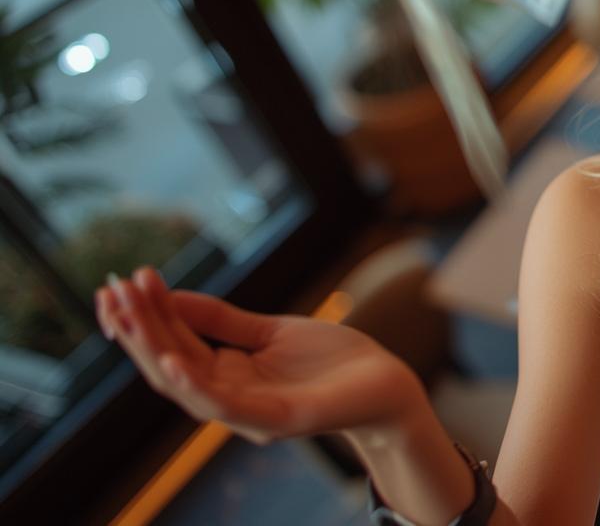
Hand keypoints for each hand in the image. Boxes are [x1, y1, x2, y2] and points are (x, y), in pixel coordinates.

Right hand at [96, 267, 425, 444]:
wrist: (386, 383)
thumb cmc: (331, 361)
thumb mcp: (270, 331)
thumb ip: (223, 320)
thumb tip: (171, 296)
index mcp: (225, 376)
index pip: (172, 345)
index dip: (145, 316)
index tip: (121, 282)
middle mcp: (229, 399)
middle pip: (168, 364)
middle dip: (137, 328)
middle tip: (111, 290)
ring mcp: (250, 413)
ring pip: (187, 386)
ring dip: (154, 351)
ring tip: (128, 318)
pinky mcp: (277, 419)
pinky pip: (226, 406)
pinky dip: (196, 386)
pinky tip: (173, 360)